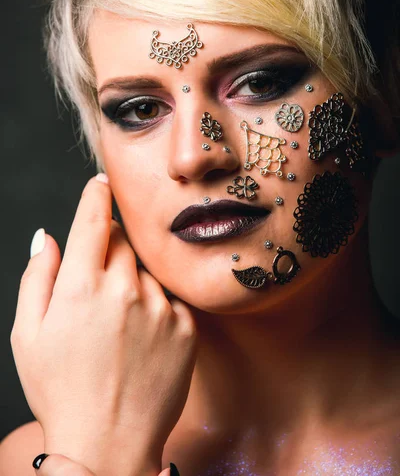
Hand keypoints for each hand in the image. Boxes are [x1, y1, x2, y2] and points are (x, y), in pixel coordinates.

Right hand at [12, 174, 197, 475]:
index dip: (96, 195)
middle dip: (110, 248)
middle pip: (123, 240)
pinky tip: (141, 338)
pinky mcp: (186, 325)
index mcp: (82, 287)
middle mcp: (125, 289)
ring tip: (119, 323)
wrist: (110, 444)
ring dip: (133, 280)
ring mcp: (161, 307)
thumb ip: (39, 277)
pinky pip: (169, 296)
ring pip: (147, 269)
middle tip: (98, 285)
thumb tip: (48, 236)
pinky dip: (156, 305)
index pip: (95, 220)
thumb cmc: (60, 391)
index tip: (100, 183)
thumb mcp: (29, 335)